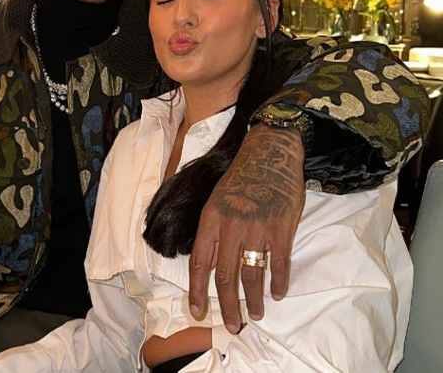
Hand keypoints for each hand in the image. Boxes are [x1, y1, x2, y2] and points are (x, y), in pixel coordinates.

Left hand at [188, 123, 304, 332]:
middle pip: (226, 276)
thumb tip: (209, 267)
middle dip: (228, 306)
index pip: (200, 262)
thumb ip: (213, 233)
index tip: (197, 312)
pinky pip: (279, 263)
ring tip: (256, 314)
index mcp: (211, 219)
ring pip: (253, 275)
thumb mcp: (216, 201)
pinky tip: (279, 293)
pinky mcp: (281, 227)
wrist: (269, 153)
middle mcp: (231, 225)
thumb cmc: (241, 178)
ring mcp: (257, 227)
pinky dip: (279, 282)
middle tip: (233, 325)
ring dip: (254, 300)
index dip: (197, 290)